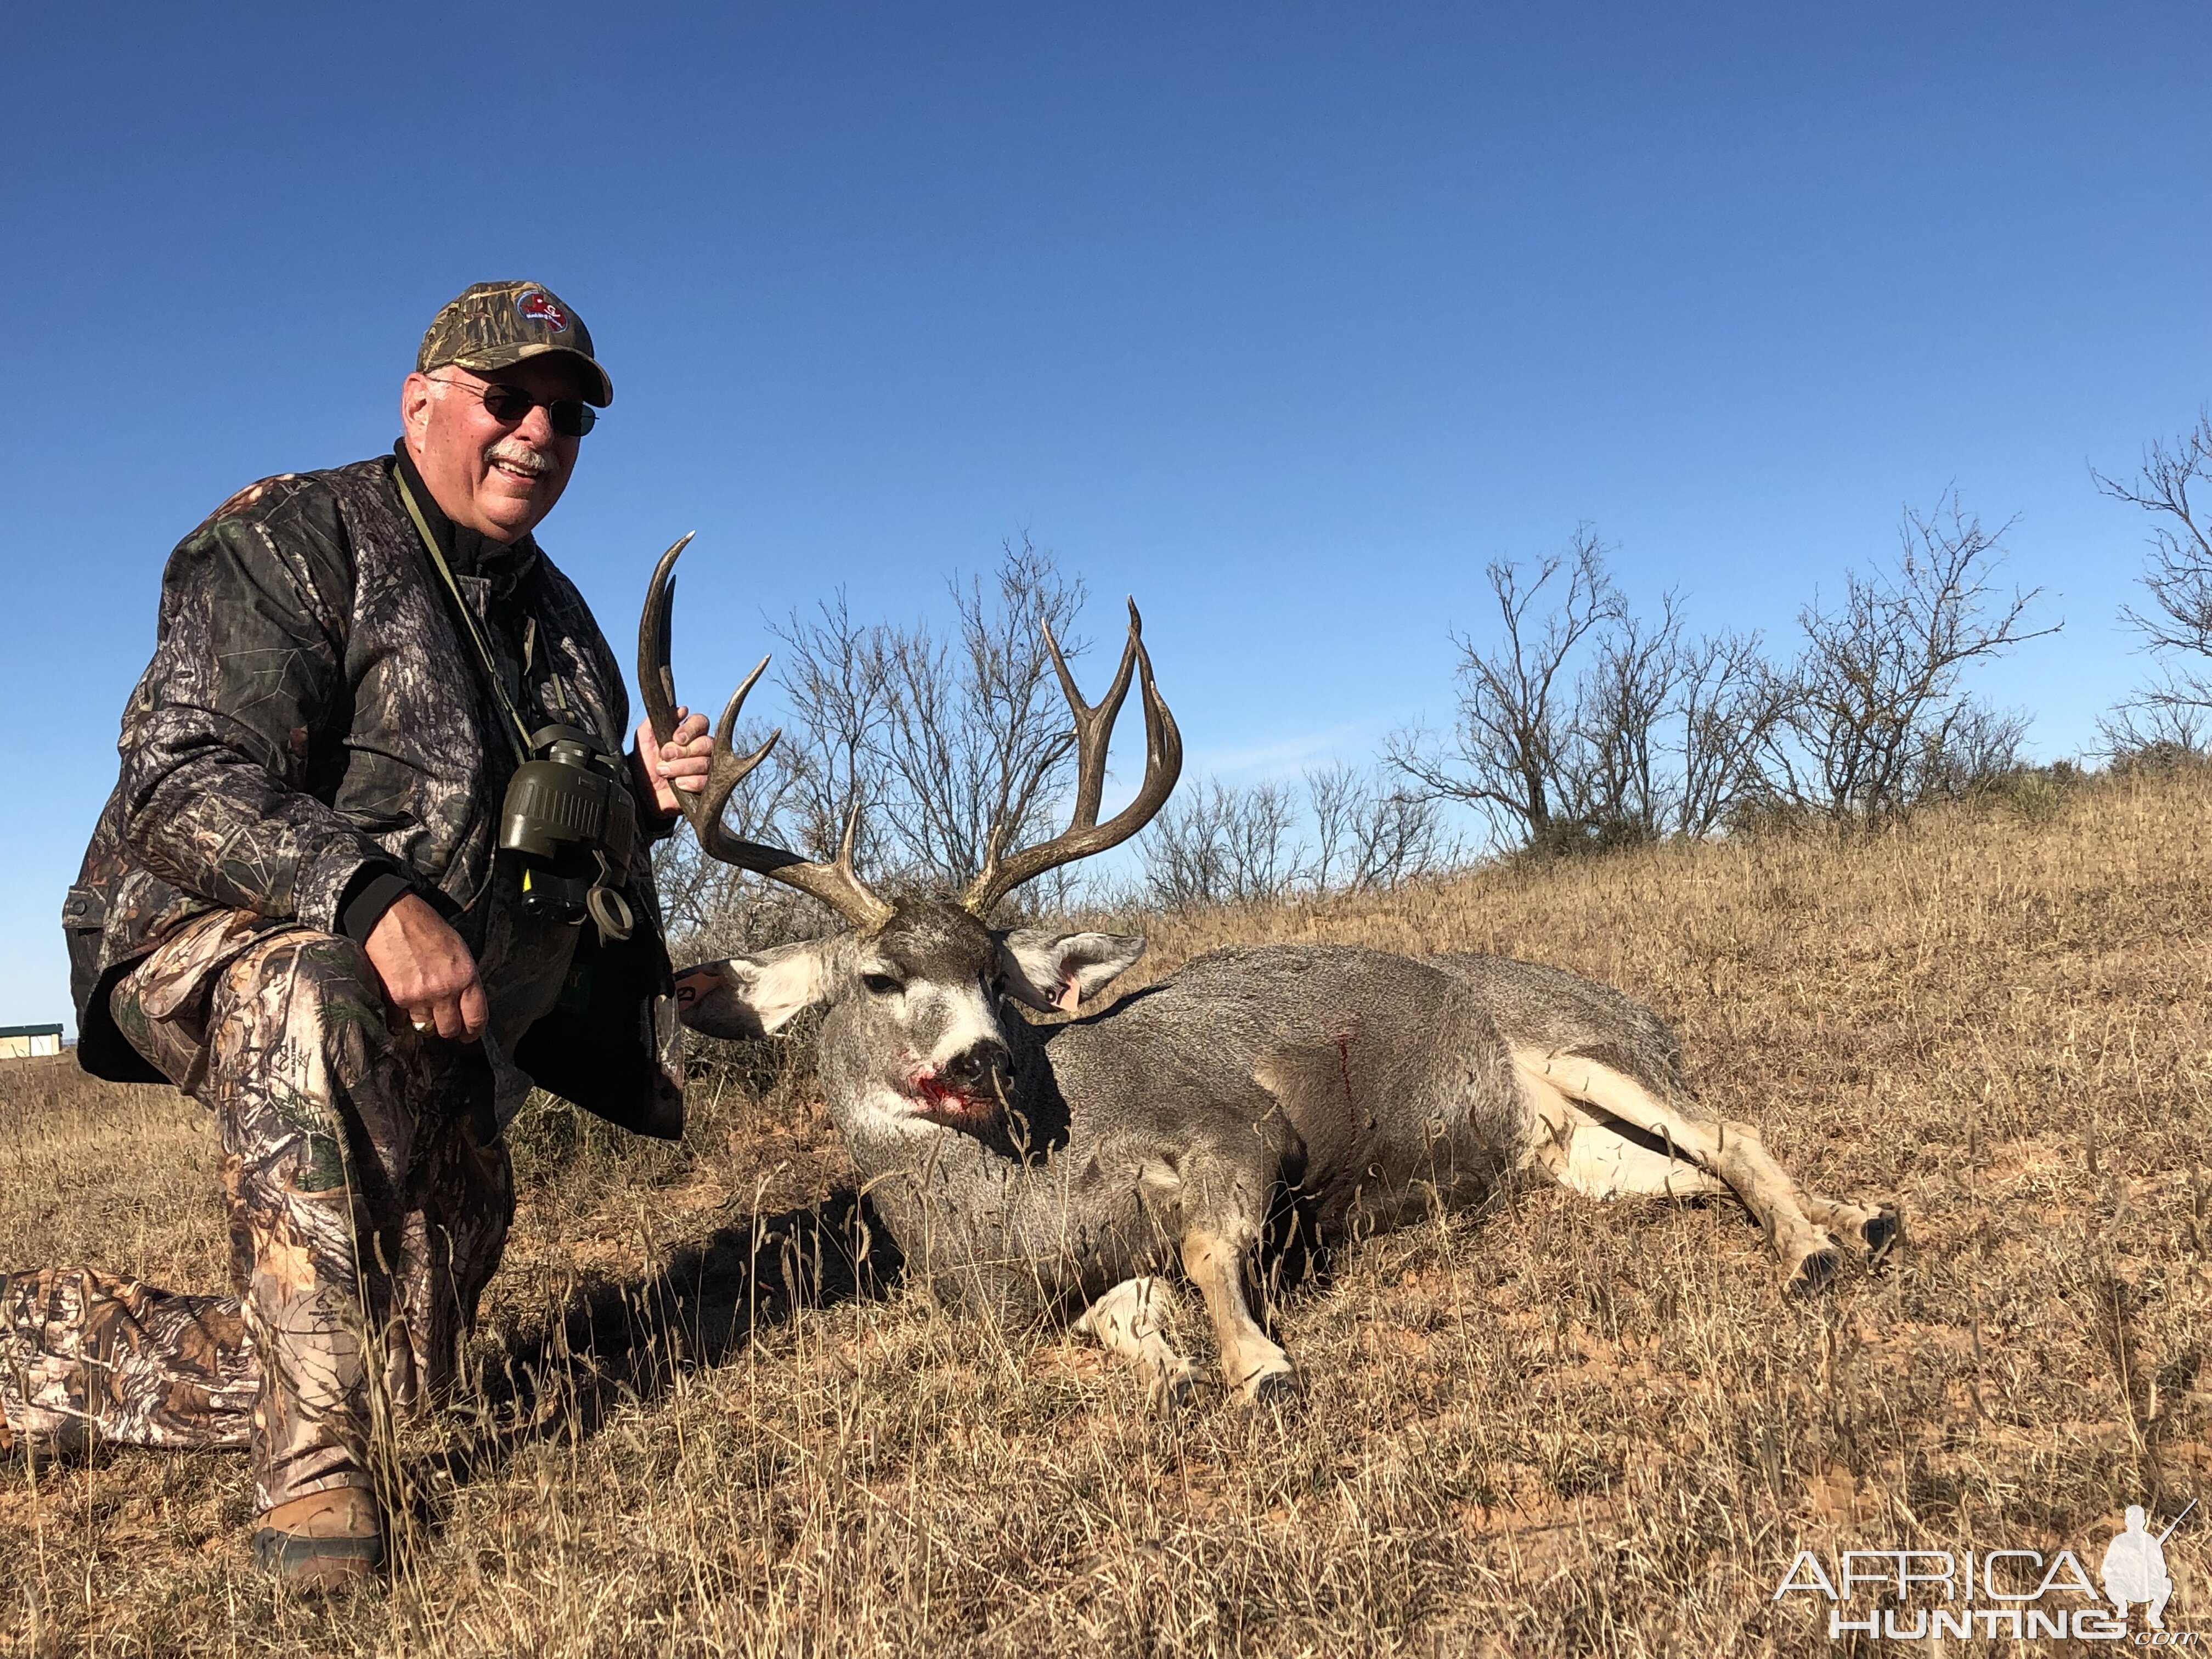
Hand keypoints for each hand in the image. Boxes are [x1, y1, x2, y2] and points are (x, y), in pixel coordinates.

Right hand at [364, 893, 486, 1041]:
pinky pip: (401, 1021)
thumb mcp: (458, 950)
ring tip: (420, 1003)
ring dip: (424, 1021)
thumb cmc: (426, 928)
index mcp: (466, 976)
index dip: (472, 1031)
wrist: (390, 915)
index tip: (468, 1035)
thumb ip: (463, 980)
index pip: (476, 1018)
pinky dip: (402, 1015)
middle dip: (447, 1029)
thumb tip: (465, 1005)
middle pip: (449, 1030)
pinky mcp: (395, 998)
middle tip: (443, 1022)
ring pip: (425, 1028)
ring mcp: (419, 996)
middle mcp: (445, 990)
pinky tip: (402, 999)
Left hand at [634, 707, 711, 816]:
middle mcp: (700, 749)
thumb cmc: (643, 762)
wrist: (640, 790)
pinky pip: (708, 781)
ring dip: (683, 767)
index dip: (691, 729)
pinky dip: (692, 782)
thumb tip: (682, 710)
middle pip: (707, 743)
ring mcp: (704, 768)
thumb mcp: (644, 737)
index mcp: (688, 734)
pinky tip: (678, 783)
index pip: (701, 722)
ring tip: (665, 772)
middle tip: (666, 756)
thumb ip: (658, 719)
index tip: (676, 738)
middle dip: (684, 751)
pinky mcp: (705, 786)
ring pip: (706, 762)